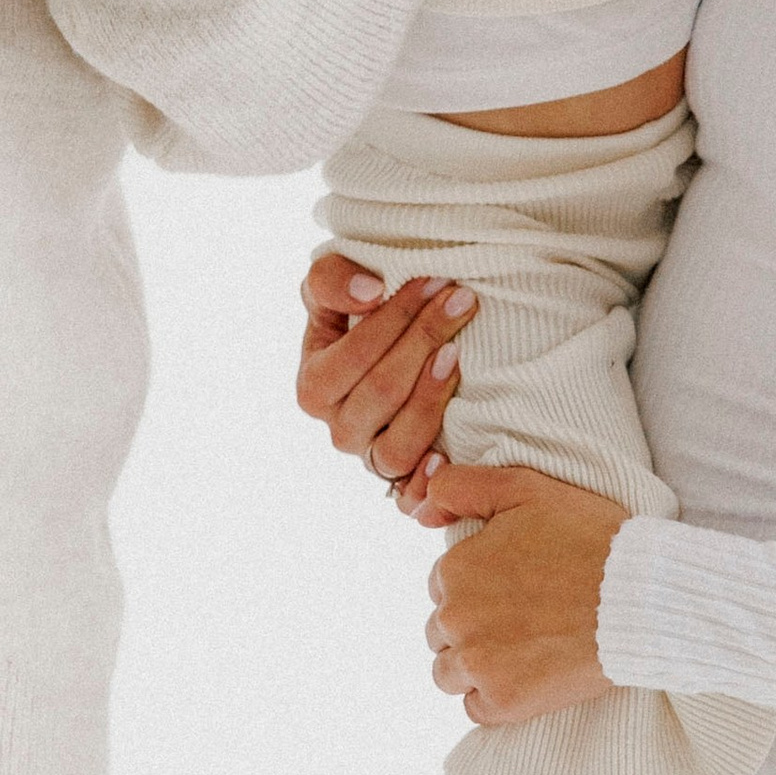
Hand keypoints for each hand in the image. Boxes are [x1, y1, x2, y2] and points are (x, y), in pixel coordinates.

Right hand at [296, 249, 478, 511]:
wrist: (389, 353)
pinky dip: (426, 481)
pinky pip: (411, 495)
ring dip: (431, 398)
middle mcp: (338, 430)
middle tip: (462, 300)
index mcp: (314, 387)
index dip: (397, 316)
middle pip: (382, 392)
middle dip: (424, 340)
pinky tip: (447, 455)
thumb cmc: (359, 315)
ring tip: (458, 353)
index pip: (356, 353)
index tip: (437, 279)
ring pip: (397, 445)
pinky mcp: (403, 482)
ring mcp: (371, 459)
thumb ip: (332, 279)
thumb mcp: (332, 287)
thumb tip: (369, 292)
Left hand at [419, 463, 623, 724]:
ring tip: (522, 650)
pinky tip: (528, 676)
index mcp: (456, 568)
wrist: (643, 597)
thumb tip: (421, 508)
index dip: (476, 586)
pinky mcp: (505, 701)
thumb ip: (462, 487)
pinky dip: (496, 697)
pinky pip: (476, 708)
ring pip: (450, 673)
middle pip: (442, 631)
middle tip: (523, 618)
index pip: (442, 586)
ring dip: (475, 665)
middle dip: (472, 625)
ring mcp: (478, 663)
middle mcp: (455, 618)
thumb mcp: (526, 488)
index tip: (513, 586)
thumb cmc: (590, 538)